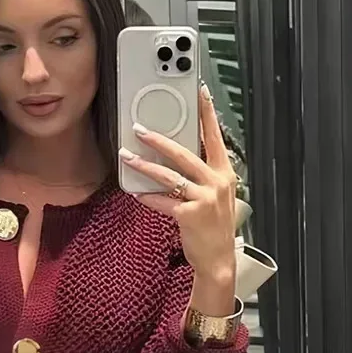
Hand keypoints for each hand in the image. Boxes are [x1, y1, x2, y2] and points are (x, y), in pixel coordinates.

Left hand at [119, 86, 236, 281]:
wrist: (218, 260)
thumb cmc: (215, 228)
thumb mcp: (217, 196)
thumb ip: (203, 176)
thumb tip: (180, 157)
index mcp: (224, 173)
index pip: (214, 137)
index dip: (207, 114)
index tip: (199, 92)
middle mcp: (216, 182)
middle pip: (184, 153)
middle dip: (160, 139)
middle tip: (140, 128)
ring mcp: (204, 198)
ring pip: (169, 175)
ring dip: (144, 165)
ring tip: (127, 156)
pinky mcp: (189, 215)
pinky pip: (162, 201)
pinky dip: (148, 197)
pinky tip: (136, 193)